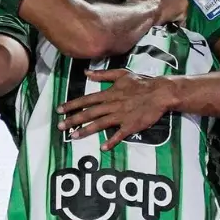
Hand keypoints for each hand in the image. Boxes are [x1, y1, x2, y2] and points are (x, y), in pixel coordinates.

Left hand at [55, 68, 177, 149]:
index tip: (59, 110)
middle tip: (60, 126)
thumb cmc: (141, 83)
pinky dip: (111, 141)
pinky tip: (103, 147)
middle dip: (73, 120)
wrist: (160, 93)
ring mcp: (121, 116)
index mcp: (109, 94)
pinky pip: (119, 134)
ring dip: (86, 130)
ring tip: (73, 136)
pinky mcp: (131, 125)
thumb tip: (86, 72)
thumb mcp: (121, 74)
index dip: (72, 105)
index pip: (86, 100)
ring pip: (100, 124)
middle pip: (89, 113)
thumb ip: (102, 75)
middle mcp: (112, 105)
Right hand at [130, 0, 187, 24]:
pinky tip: (173, 28)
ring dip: (176, 14)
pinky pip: (182, 17)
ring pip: (181, 7)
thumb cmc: (137, 6)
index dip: (166, 1)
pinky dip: (178, 23)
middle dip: (173, 6)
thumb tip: (143, 4)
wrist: (143, 13)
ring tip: (171, 24)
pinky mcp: (183, 6)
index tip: (162, 8)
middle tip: (168, 16)